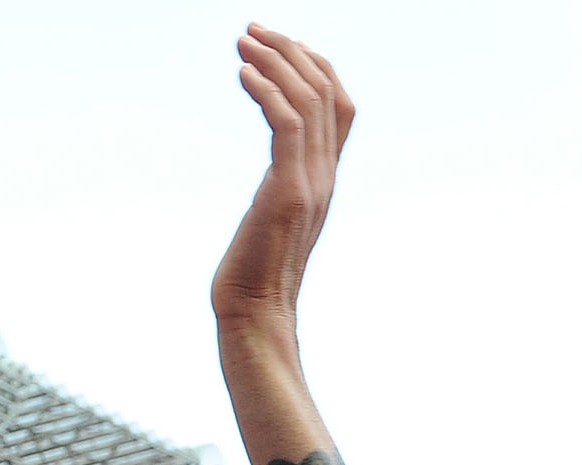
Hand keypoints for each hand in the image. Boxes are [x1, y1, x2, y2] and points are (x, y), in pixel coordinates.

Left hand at [212, 26, 355, 330]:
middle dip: (290, 51)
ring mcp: (310, 185)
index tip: (275, 45)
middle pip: (326, 91)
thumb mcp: (272, 221)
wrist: (255, 316)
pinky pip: (287, 124)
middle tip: (252, 31)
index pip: (339, 104)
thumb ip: (280, 191)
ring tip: (243, 41)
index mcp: (325, 179)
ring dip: (275, 62)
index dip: (313, 65)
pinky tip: (242, 74)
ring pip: (308, 101)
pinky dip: (267, 91)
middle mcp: (325, 177)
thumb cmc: (252, 277)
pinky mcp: (287, 194)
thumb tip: (272, 182)